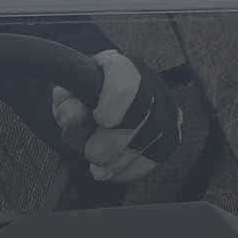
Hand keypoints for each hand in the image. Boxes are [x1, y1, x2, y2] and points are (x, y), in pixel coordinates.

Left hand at [51, 50, 181, 182]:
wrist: (102, 100)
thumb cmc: (84, 98)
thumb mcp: (68, 97)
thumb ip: (66, 105)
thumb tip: (72, 119)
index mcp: (120, 66)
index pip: (126, 80)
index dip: (115, 102)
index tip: (99, 119)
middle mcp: (149, 81)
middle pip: (144, 111)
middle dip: (115, 140)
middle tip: (92, 156)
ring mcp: (165, 105)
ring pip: (157, 135)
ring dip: (124, 159)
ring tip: (99, 170)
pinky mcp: (171, 129)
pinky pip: (162, 151)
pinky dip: (137, 167)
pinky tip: (117, 172)